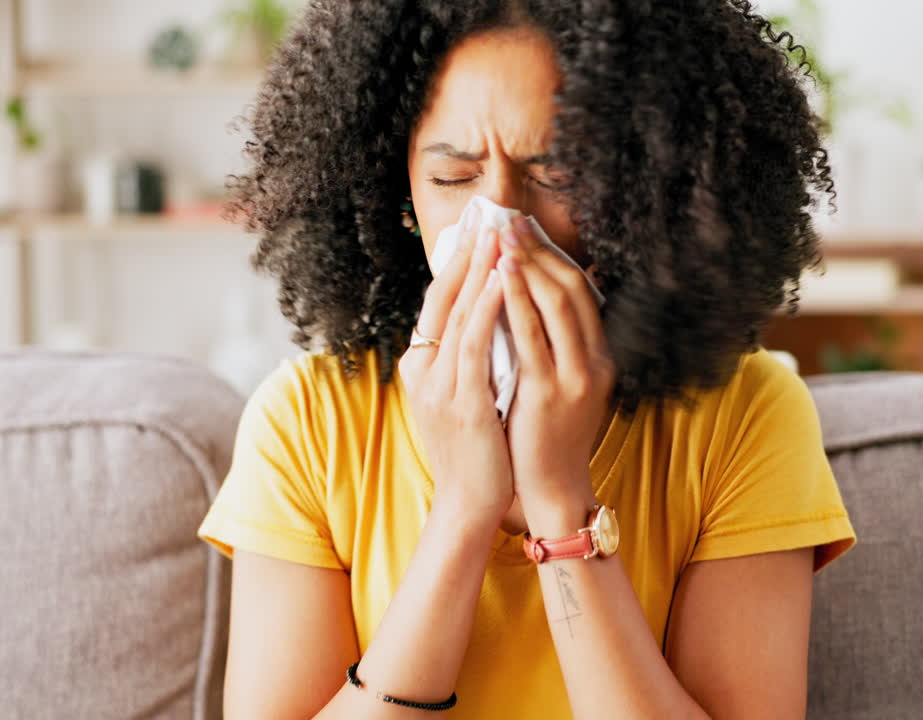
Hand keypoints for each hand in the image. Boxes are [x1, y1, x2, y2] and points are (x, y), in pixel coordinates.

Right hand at [397, 205, 513, 526]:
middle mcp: (422, 371)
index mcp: (421, 367)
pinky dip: (486, 309)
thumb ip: (467, 358)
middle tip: (486, 216)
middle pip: (441, 299)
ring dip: (478, 271)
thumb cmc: (475, 450)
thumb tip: (488, 316)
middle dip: (466, 255)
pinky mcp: (461, 401)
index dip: (456, 264)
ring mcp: (438, 386)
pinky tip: (502, 282)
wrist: (470, 503)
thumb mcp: (463, 395)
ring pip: (456, 315)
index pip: (437, 303)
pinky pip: (473, 345)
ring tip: (496, 235)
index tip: (476, 231)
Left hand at [497, 215, 616, 510]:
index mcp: (601, 357)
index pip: (582, 290)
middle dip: (539, 249)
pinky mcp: (549, 392)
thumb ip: (558, 348)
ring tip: (501, 235)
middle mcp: (595, 360)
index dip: (554, 255)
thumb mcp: (566, 386)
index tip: (526, 228)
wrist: (555, 490)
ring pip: (556, 303)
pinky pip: (532, 335)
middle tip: (509, 219)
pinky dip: (515, 299)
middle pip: (572, 287)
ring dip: (527, 263)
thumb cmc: (550, 438)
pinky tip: (497, 276)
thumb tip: (536, 304)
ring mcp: (576, 375)